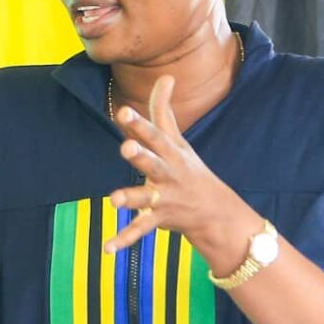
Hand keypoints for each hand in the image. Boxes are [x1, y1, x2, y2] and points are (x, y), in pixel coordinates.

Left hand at [106, 75, 256, 266]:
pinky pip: (140, 230)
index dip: (139, 124)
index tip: (123, 113)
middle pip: (152, 163)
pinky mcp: (160, 219)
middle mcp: (168, 173)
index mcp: (170, 152)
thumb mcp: (178, 139)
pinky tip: (107, 248)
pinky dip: (124, 240)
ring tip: (114, 200)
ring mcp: (164, 197)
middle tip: (126, 149)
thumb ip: (164, 109)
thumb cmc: (189, 168)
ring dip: (130, 198)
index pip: (154, 134)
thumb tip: (166, 75)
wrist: (216, 212)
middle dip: (140, 156)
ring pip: (144, 198)